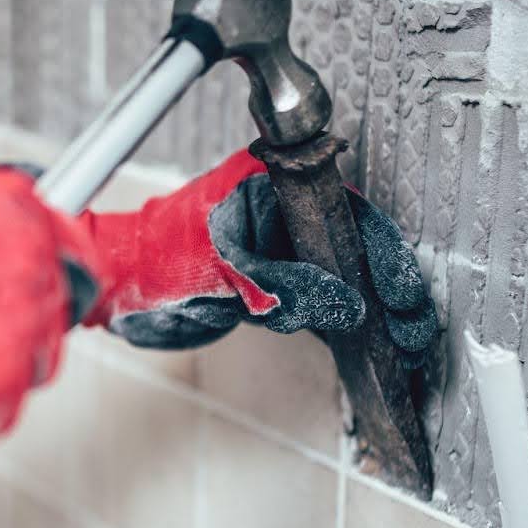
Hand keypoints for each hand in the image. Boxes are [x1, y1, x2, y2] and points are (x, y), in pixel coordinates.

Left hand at [80, 149, 437, 362]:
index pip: (346, 212)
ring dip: (372, 308)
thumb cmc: (153, 264)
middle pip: (353, 242)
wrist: (116, 284)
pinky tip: (370, 342)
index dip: (382, 255)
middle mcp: (279, 207)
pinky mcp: (270, 277)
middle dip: (387, 288)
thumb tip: (349, 307)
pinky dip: (344, 318)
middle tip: (412, 331)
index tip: (403, 296)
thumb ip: (288, 288)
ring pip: (341, 271)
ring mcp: (276, 242)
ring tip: (401, 344)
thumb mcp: (225, 274)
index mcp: (269, 183)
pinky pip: (318, 293)